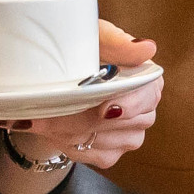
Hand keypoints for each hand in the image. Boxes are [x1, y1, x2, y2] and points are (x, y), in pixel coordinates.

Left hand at [3, 21, 160, 170]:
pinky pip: (92, 156)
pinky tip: (56, 129)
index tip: (103, 108)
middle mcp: (146, 108)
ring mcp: (132, 133)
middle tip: (48, 111)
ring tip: (45, 117)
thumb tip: (147, 48)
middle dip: (81, 118)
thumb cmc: (84, 51)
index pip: (147, 96)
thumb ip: (117, 42)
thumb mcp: (95, 37)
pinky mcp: (113, 153)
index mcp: (147, 76)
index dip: (128, 105)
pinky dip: (70, 144)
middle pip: (120, 123)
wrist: (62, 78)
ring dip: (69, 131)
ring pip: (102, 142)